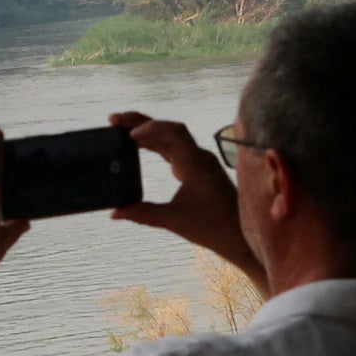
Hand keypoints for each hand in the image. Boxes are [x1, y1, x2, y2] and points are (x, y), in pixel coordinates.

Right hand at [111, 110, 262, 285]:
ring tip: (121, 131)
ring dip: (148, 131)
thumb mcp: (174, 221)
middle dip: (141, 122)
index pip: (173, 132)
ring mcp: (200, 161)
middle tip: (114, 120)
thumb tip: (114, 212)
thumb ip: (143, 214)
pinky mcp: (198, 168)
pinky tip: (141, 145)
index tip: (128, 135)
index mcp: (197, 164)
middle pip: (169, 128)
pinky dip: (156, 144)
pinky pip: (175, 148)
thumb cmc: (213, 228)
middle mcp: (199, 157)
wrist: (240, 235)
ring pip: (171, 137)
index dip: (149, 127)